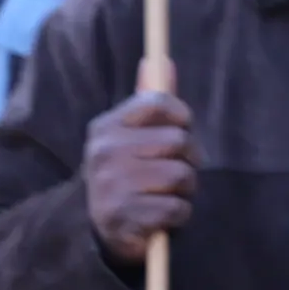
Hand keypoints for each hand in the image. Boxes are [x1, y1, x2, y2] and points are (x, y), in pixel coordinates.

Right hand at [81, 91, 196, 268]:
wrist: (100, 229)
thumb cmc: (127, 175)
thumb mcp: (133, 136)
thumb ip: (151, 101)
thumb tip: (161, 59)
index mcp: (106, 127)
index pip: (158, 102)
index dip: (181, 117)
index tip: (179, 130)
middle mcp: (104, 152)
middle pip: (179, 140)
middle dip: (188, 159)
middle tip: (172, 173)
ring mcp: (111, 184)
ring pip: (182, 175)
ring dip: (185, 190)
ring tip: (165, 194)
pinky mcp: (122, 216)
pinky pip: (178, 208)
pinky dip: (179, 215)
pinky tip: (161, 217)